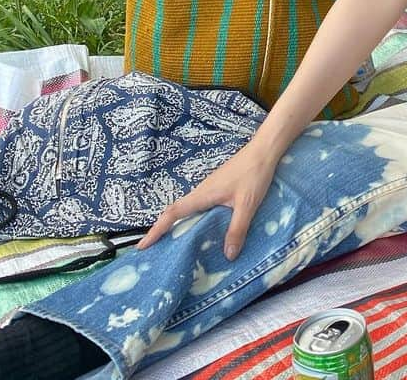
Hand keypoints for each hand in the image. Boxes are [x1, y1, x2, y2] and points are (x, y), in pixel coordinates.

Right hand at [137, 140, 277, 260]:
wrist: (264, 150)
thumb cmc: (254, 174)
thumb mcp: (247, 204)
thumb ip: (237, 229)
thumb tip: (228, 256)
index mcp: (203, 195)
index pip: (173, 213)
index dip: (156, 230)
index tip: (142, 246)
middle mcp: (202, 191)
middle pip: (176, 212)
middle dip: (162, 231)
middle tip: (153, 252)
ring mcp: (209, 188)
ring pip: (188, 209)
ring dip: (178, 225)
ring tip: (173, 246)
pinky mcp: (218, 187)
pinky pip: (200, 206)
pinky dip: (194, 219)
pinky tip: (202, 230)